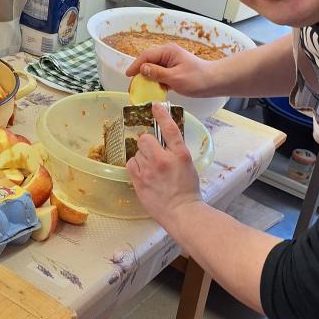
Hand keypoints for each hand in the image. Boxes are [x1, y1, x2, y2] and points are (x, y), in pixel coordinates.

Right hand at [125, 44, 217, 97]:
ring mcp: (171, 62)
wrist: (214, 82)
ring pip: (153, 68)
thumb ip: (157, 73)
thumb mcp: (175, 78)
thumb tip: (142, 69)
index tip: (128, 75)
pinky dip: (155, 81)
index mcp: (168, 51)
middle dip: (139, 72)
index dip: (136, 65)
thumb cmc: (198, 79)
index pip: (146, 56)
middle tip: (132, 85)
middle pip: (148, 61)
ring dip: (147, 78)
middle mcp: (168, 54)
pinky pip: (160, 74)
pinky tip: (153, 89)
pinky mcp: (174, 70)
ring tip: (140, 89)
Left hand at [126, 104, 201, 225]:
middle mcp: (163, 160)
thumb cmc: (188, 191)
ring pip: (137, 152)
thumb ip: (176, 151)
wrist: (181, 212)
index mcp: (180, 154)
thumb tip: (164, 140)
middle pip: (145, 139)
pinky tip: (144, 173)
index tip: (155, 106)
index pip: (169, 128)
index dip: (162, 115)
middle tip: (153, 152)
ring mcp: (149, 171)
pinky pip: (131, 164)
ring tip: (151, 168)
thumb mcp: (188, 165)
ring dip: (142, 156)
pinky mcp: (139, 181)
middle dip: (147, 143)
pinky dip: (136, 166)